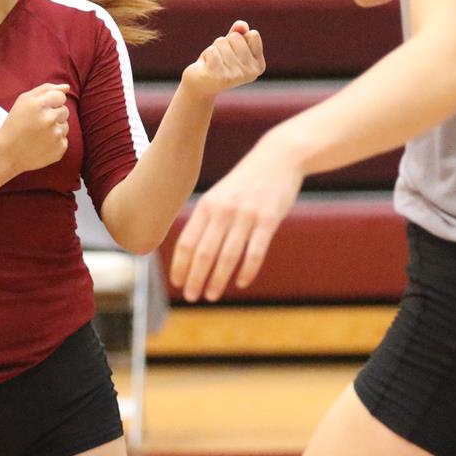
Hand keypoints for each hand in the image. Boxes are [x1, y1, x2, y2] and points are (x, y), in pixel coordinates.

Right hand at [0, 83, 71, 173]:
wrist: (6, 153)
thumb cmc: (15, 123)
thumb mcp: (24, 101)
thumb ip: (46, 89)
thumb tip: (66, 87)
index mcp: (40, 104)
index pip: (61, 96)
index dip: (51, 103)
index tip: (41, 110)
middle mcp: (49, 119)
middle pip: (65, 111)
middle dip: (54, 115)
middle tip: (38, 123)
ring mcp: (55, 135)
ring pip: (65, 126)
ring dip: (55, 129)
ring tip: (38, 135)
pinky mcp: (59, 149)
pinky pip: (64, 140)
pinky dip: (55, 142)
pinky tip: (41, 145)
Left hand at [169, 142, 303, 301]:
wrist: (278, 158)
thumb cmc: (246, 182)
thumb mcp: (219, 195)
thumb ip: (206, 219)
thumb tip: (189, 251)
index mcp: (207, 205)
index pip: (187, 242)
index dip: (180, 266)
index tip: (178, 284)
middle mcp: (223, 211)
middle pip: (204, 253)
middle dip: (195, 279)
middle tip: (192, 297)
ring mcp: (246, 215)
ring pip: (227, 256)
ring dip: (217, 280)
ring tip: (212, 295)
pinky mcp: (268, 220)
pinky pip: (255, 252)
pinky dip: (247, 271)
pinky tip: (241, 283)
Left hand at [181, 22, 265, 99]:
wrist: (199, 86)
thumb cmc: (217, 63)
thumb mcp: (230, 46)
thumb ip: (238, 34)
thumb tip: (241, 25)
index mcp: (259, 65)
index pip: (253, 35)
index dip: (239, 38)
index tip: (233, 52)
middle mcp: (250, 72)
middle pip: (236, 37)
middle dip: (224, 43)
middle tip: (220, 59)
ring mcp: (236, 75)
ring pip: (222, 42)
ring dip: (214, 50)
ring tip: (213, 63)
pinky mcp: (219, 76)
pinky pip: (212, 51)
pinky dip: (206, 55)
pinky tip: (207, 67)